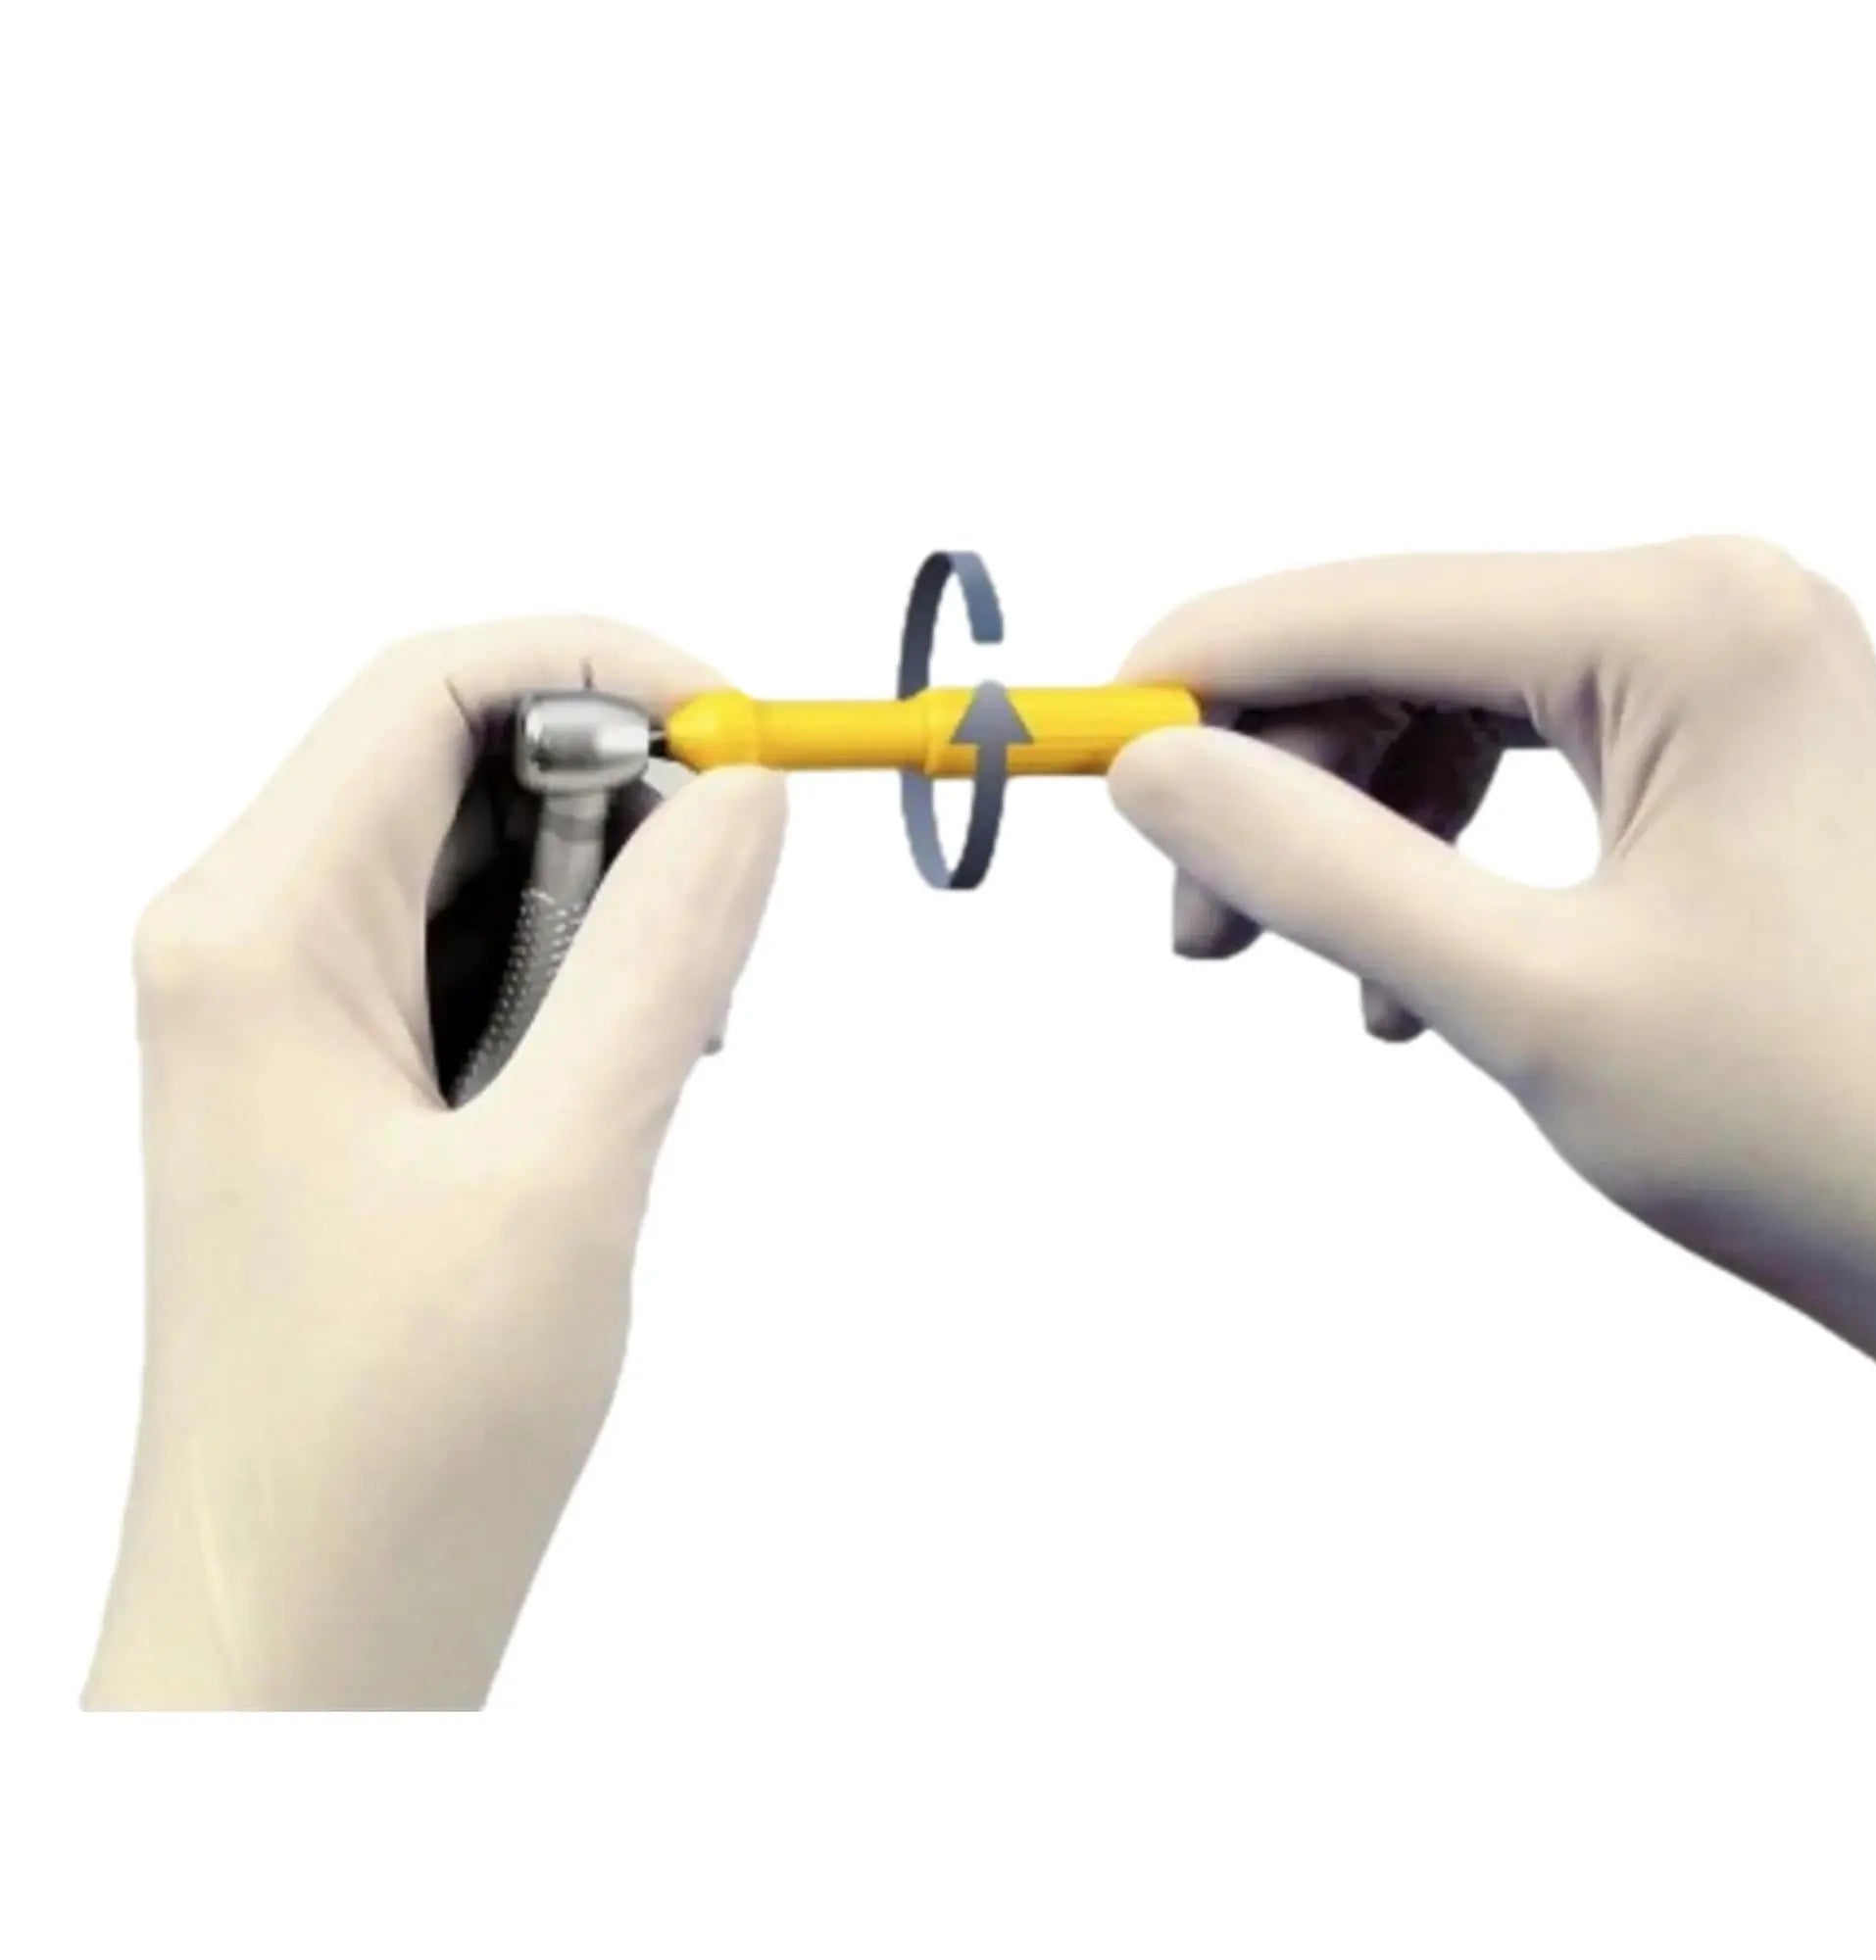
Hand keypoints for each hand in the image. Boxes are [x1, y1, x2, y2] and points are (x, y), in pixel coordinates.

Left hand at [86, 620, 785, 1707]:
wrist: (297, 1635)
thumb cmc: (386, 1445)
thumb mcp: (562, 1170)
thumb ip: (663, 958)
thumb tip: (744, 796)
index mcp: (261, 933)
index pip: (433, 688)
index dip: (607, 670)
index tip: (746, 731)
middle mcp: (251, 950)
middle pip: (453, 762)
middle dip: (623, 799)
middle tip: (736, 915)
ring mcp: (285, 1022)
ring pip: (476, 864)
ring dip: (610, 903)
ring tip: (682, 1034)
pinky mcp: (335, 1090)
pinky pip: (471, 962)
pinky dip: (578, 982)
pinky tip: (630, 1081)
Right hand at [1109, 539, 1875, 1411]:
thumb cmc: (1813, 1126)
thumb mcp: (1523, 998)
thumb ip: (1318, 868)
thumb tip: (1151, 772)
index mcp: (1681, 623)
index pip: (1359, 607)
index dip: (1193, 678)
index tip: (1069, 759)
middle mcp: (1705, 607)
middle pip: (1392, 648)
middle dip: (1268, 779)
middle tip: (1191, 930)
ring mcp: (1719, 671)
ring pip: (1438, 707)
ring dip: (1336, 826)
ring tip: (1287, 963)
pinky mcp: (1714, 745)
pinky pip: (1510, 759)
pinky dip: (1424, 856)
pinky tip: (1403, 982)